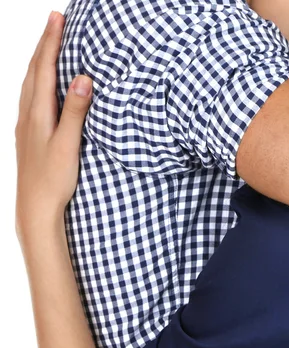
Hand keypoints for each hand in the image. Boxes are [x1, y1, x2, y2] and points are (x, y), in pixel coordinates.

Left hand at [15, 11, 91, 243]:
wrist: (34, 207)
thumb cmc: (53, 180)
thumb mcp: (68, 145)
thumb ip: (76, 111)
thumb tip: (84, 79)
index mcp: (38, 113)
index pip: (44, 68)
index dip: (51, 41)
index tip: (58, 17)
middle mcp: (27, 114)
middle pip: (33, 70)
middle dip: (44, 43)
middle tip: (54, 21)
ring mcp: (25, 124)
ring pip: (28, 83)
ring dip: (38, 60)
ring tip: (47, 44)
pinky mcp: (27, 135)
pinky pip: (28, 97)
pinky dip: (35, 80)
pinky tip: (38, 85)